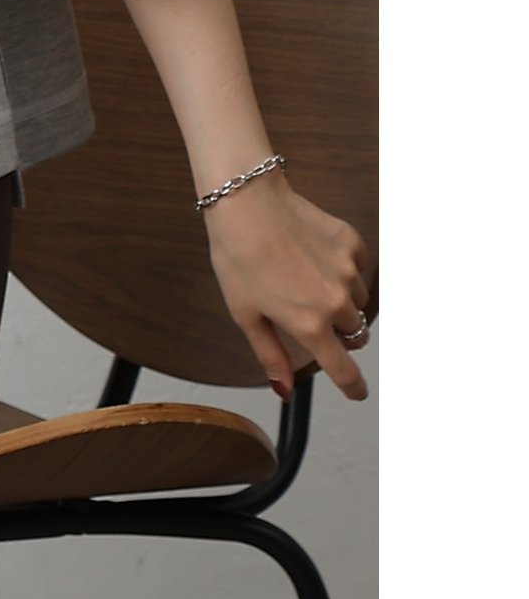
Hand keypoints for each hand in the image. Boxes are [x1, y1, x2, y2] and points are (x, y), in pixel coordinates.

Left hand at [201, 171, 374, 401]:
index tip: (357, 392)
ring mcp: (349, 272)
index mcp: (309, 325)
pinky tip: (314, 257)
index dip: (352, 386)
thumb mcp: (246, 315)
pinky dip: (344, 270)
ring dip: (341, 301)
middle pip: (353, 334)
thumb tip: (284, 391)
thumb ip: (271, 355)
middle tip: (310, 316)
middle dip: (337, 334)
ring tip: (304, 280)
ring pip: (358, 302)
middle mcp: (336, 302)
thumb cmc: (238, 261)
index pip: (344, 370)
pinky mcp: (353, 244)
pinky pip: (359, 268)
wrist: (247, 206)